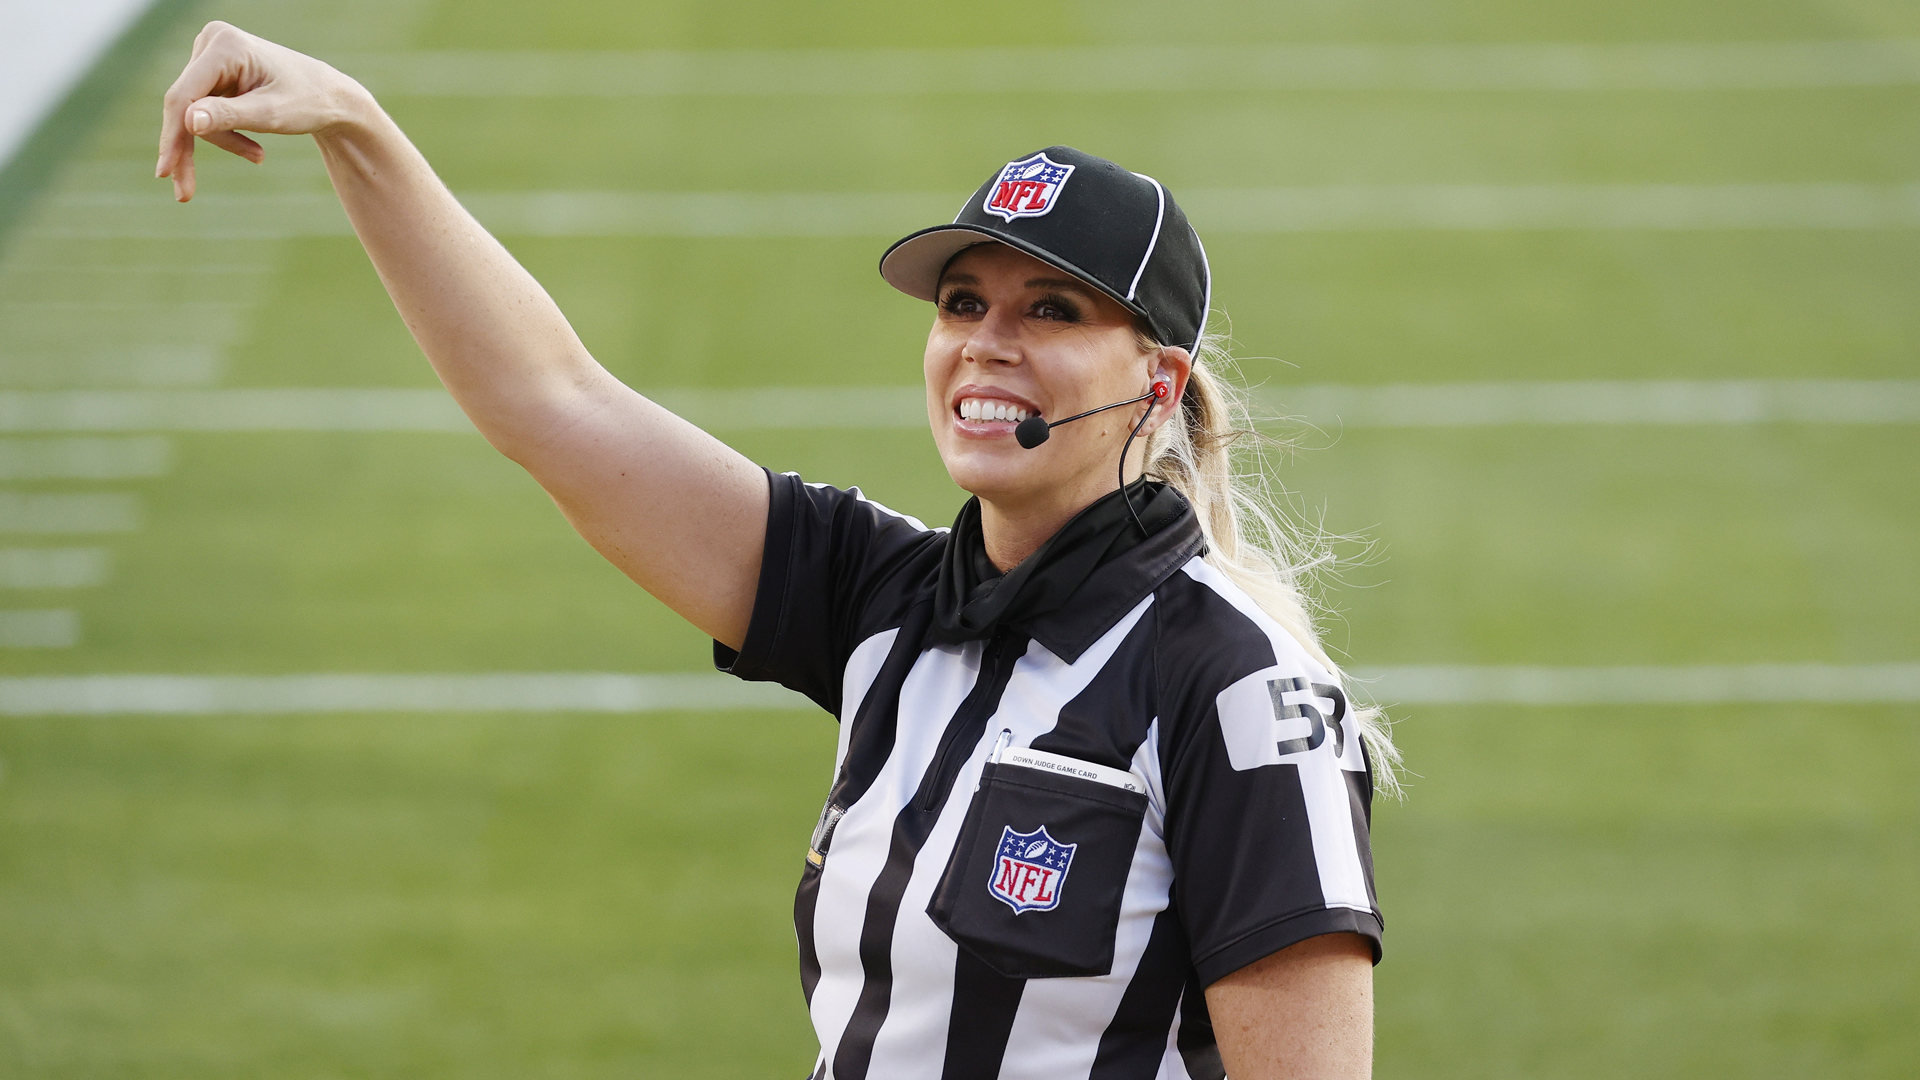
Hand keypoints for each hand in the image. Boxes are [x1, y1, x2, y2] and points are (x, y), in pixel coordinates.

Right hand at [156, 21, 371, 201]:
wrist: (330, 96)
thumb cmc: (309, 102)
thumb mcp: (272, 114)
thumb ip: (230, 116)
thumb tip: (188, 120)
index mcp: (225, 46)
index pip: (185, 95)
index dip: (172, 134)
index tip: (165, 170)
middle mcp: (212, 42)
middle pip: (185, 105)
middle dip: (190, 147)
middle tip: (184, 193)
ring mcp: (211, 55)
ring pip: (194, 111)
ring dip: (222, 140)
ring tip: (259, 156)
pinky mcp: (214, 71)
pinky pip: (205, 110)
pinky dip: (225, 133)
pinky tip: (255, 150)